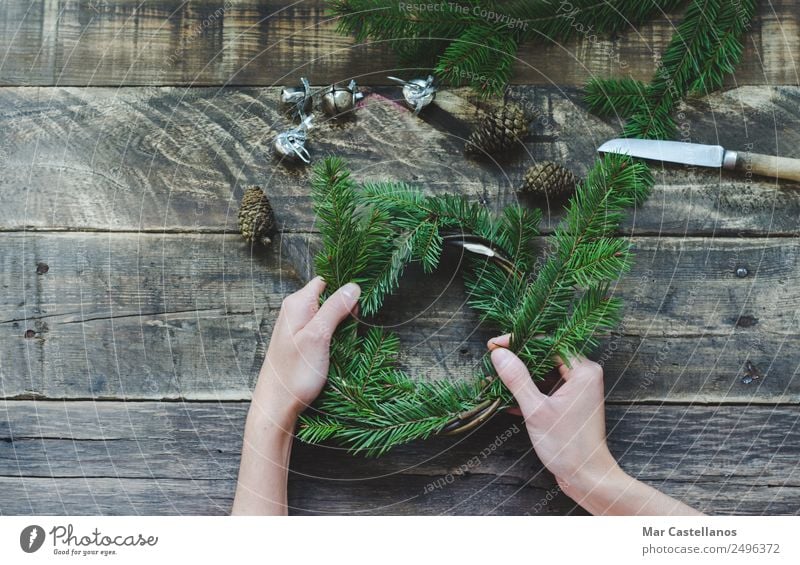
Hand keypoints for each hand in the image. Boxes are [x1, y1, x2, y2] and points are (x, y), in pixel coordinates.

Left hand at [255, 276, 360, 420]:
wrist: (277, 406)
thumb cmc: (295, 373)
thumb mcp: (319, 336)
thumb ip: (335, 308)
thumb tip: (353, 286)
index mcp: (297, 304)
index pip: (325, 281)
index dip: (343, 289)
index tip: (357, 306)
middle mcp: (295, 311)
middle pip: (328, 297)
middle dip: (345, 309)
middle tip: (353, 327)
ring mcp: (297, 327)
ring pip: (327, 315)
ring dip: (341, 325)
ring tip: (345, 342)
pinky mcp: (301, 343)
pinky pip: (322, 330)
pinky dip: (333, 337)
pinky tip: (337, 349)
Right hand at [488, 335, 701, 514]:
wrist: (587, 477)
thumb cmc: (567, 445)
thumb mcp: (536, 410)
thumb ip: (517, 379)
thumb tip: (499, 354)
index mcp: (583, 371)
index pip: (549, 342)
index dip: (520, 340)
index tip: (495, 345)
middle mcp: (584, 374)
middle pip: (546, 354)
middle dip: (518, 358)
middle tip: (493, 359)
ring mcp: (578, 388)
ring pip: (545, 371)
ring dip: (521, 376)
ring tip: (496, 380)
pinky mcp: (571, 401)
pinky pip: (547, 386)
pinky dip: (529, 390)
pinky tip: (507, 399)